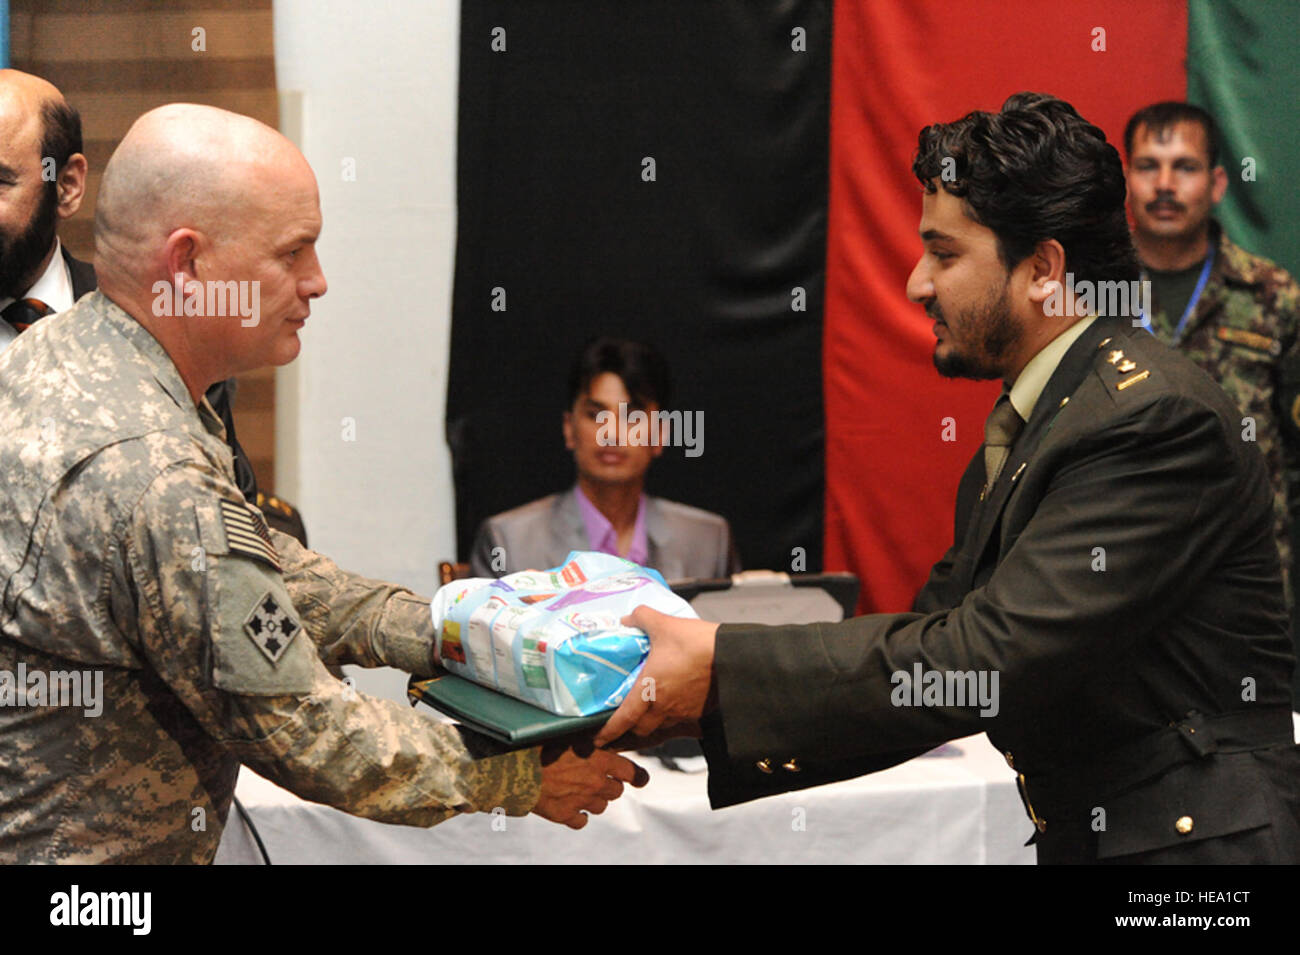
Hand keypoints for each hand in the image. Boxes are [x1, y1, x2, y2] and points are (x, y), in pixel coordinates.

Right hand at [532, 738, 648, 828]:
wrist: (513, 766)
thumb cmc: (539, 744)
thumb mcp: (569, 734)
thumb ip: (590, 741)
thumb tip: (604, 739)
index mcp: (598, 758)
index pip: (630, 772)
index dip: (635, 775)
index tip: (638, 778)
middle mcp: (594, 781)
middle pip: (616, 791)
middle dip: (609, 785)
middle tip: (595, 778)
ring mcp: (581, 800)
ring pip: (601, 807)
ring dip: (594, 799)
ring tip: (578, 789)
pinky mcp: (565, 815)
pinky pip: (581, 821)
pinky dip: (578, 815)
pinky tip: (569, 805)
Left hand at [593, 605, 718, 746]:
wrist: (733, 656)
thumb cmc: (695, 643)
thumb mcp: (664, 625)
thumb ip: (642, 619)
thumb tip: (628, 618)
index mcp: (649, 690)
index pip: (623, 719)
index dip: (608, 732)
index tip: (597, 740)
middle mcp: (664, 708)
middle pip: (641, 730)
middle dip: (630, 731)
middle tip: (622, 726)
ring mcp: (684, 712)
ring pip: (662, 728)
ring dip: (652, 726)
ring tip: (648, 718)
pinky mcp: (701, 711)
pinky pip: (683, 722)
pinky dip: (675, 718)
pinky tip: (676, 707)